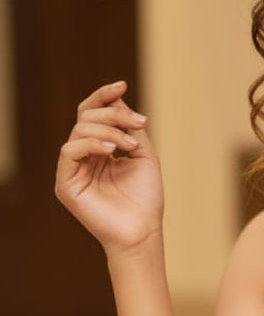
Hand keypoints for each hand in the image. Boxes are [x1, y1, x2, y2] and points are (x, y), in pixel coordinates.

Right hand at [55, 80, 163, 254]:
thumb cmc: (146, 198)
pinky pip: (70, 150)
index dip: (104, 96)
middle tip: (139, 124)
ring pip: (79, 130)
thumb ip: (130, 127)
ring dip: (109, 130)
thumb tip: (118, 96)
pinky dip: (91, 143)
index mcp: (100, 150)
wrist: (143, 231)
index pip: (93, 114)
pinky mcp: (65, 184)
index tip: (122, 84)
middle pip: (86, 117)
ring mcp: (73, 170)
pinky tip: (112, 150)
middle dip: (113, 114)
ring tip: (131, 144)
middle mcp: (84, 158)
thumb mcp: (144, 154)